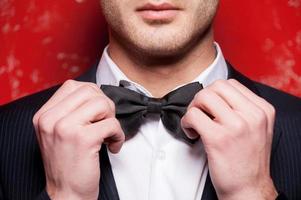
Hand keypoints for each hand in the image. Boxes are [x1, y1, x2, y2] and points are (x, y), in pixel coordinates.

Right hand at [33, 80, 124, 199]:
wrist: (66, 194)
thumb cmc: (68, 165)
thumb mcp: (57, 134)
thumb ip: (70, 112)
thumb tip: (95, 95)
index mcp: (44, 115)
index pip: (73, 86)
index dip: (92, 95)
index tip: (98, 111)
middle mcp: (51, 119)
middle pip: (90, 91)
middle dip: (105, 106)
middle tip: (105, 122)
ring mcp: (65, 128)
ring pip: (102, 104)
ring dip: (112, 119)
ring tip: (108, 133)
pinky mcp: (83, 139)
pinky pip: (111, 124)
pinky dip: (118, 135)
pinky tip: (112, 145)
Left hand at [181, 79, 277, 199]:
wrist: (249, 189)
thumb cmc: (248, 161)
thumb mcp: (258, 129)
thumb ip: (243, 109)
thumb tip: (216, 96)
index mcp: (262, 110)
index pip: (231, 84)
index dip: (214, 93)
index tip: (210, 106)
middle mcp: (252, 115)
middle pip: (216, 86)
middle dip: (202, 98)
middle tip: (200, 112)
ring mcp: (236, 126)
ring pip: (203, 97)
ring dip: (193, 108)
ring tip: (196, 123)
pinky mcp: (218, 138)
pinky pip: (193, 115)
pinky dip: (186, 122)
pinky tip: (192, 132)